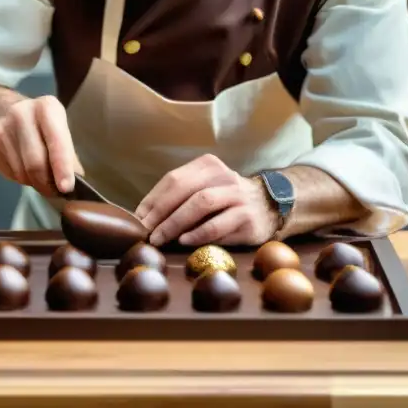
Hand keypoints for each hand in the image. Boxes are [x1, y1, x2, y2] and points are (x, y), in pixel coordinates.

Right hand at [0, 95, 82, 196]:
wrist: (5, 110)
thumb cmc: (41, 124)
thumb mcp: (60, 129)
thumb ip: (69, 155)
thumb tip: (75, 182)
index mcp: (46, 108)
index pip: (57, 142)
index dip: (62, 168)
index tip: (66, 188)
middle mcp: (21, 114)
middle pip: (35, 163)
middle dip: (47, 184)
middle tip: (54, 191)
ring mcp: (1, 129)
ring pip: (21, 173)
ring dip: (33, 182)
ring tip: (39, 176)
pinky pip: (8, 174)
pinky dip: (20, 179)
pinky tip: (23, 167)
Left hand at [135, 154, 277, 246]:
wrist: (269, 206)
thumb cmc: (226, 201)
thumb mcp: (204, 189)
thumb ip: (179, 198)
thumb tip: (144, 217)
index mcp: (207, 166)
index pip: (173, 179)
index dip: (152, 200)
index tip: (137, 220)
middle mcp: (223, 176)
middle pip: (184, 189)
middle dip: (161, 212)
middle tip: (147, 232)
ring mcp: (237, 195)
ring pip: (201, 203)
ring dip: (176, 222)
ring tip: (161, 238)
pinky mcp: (247, 217)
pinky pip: (219, 225)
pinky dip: (198, 233)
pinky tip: (185, 241)